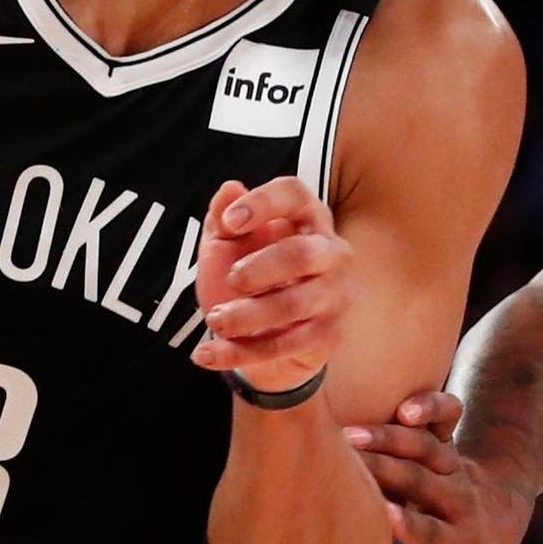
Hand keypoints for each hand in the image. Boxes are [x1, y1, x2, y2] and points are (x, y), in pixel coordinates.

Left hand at [190, 175, 348, 397]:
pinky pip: (283, 345)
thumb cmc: (250, 280)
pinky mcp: (328, 335)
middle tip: (231, 281)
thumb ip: (224, 218)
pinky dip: (238, 352)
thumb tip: (229, 189)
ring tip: (215, 320)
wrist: (266, 338)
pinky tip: (206, 354)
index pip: (294, 195)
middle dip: (259, 269)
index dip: (262, 204)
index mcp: (308, 218)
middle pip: (302, 254)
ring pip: (292, 306)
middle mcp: (332, 253)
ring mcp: (335, 296)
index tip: (229, 224)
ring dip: (245, 316)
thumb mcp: (228, 246)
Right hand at [350, 389, 528, 543]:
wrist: (496, 526)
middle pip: (424, 482)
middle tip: (345, 465)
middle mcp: (459, 504)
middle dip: (387, 472)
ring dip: (390, 438)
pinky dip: (432, 404)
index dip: (414, 526)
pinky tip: (405, 407)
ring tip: (348, 435)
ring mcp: (453, 470)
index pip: (436, 535)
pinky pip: (448, 415)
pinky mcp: (447, 442)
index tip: (386, 516)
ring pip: (427, 447)